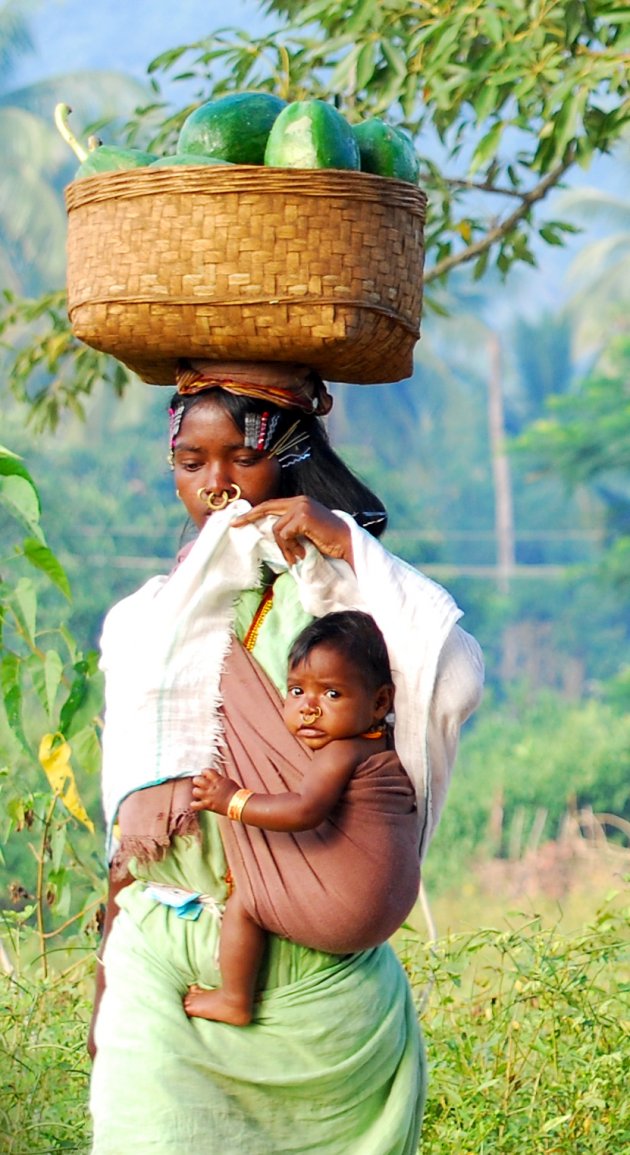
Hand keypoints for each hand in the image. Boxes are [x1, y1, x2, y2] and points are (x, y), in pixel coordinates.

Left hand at [191, 768, 239, 815]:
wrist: (239, 803)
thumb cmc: (235, 792)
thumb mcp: (227, 781)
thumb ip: (218, 779)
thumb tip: (213, 777)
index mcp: (217, 779)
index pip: (205, 771)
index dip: (204, 773)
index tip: (206, 776)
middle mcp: (211, 787)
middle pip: (196, 780)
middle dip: (198, 782)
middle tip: (201, 785)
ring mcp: (208, 796)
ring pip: (195, 791)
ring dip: (197, 792)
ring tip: (201, 794)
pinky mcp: (208, 805)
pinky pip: (195, 805)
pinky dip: (194, 805)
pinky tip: (196, 804)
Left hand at [232, 497, 353, 567]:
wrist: (347, 544)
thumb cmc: (328, 541)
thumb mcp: (305, 530)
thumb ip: (290, 526)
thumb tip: (270, 533)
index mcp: (299, 502)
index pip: (271, 504)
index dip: (254, 512)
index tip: (239, 519)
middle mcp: (299, 501)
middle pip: (267, 508)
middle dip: (249, 517)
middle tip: (235, 525)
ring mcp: (301, 507)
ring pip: (276, 528)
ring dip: (283, 547)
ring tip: (295, 556)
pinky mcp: (302, 517)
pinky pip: (284, 534)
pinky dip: (290, 547)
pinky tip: (302, 553)